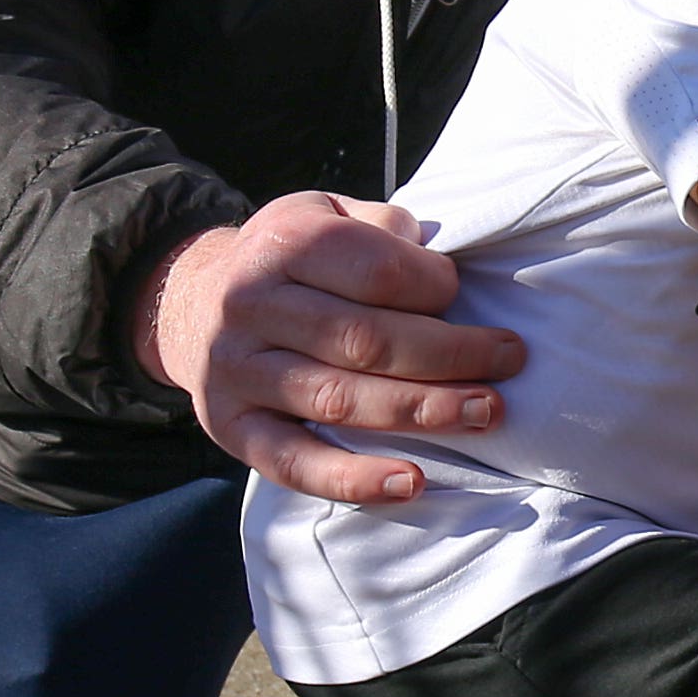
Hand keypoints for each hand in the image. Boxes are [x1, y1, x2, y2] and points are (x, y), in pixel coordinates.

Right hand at [128, 193, 525, 502]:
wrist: (189, 300)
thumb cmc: (290, 259)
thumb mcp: (326, 212)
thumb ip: (381, 227)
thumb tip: (437, 262)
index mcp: (284, 243)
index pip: (376, 271)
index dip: (434, 287)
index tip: (464, 297)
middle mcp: (251, 305)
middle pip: (366, 340)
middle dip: (451, 355)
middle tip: (508, 362)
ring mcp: (235, 370)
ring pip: (340, 400)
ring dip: (423, 411)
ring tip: (486, 412)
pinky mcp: (228, 426)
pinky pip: (293, 463)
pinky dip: (353, 480)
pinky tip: (412, 483)